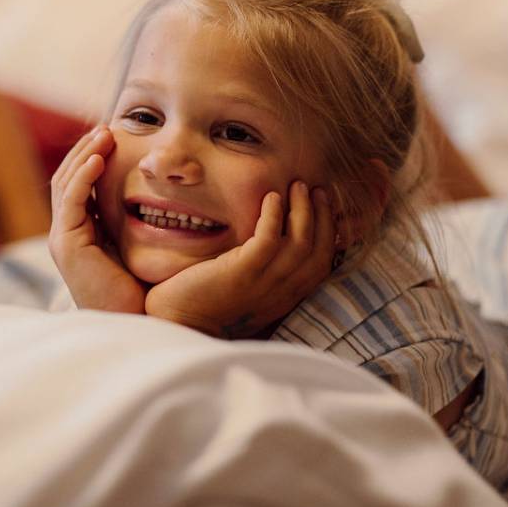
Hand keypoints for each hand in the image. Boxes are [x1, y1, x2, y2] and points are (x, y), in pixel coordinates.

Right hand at [48, 125, 145, 314]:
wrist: (133, 327)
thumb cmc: (144, 294)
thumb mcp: (143, 249)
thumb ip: (144, 224)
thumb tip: (171, 199)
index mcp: (82, 234)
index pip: (80, 185)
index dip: (93, 159)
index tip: (115, 137)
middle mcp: (66, 234)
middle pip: (68, 178)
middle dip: (86, 149)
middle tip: (108, 127)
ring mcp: (63, 239)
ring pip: (66, 183)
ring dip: (84, 154)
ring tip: (104, 133)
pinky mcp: (67, 245)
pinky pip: (71, 200)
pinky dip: (83, 176)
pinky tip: (98, 157)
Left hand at [144, 180, 333, 337]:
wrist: (180, 321)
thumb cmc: (207, 302)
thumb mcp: (247, 289)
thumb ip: (264, 271)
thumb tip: (271, 239)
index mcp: (286, 297)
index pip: (321, 263)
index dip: (327, 232)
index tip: (322, 206)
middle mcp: (281, 292)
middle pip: (317, 251)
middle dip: (322, 216)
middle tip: (315, 189)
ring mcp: (263, 283)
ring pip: (299, 243)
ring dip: (302, 210)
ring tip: (298, 186)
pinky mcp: (241, 272)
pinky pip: (268, 240)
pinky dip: (273, 216)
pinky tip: (271, 197)